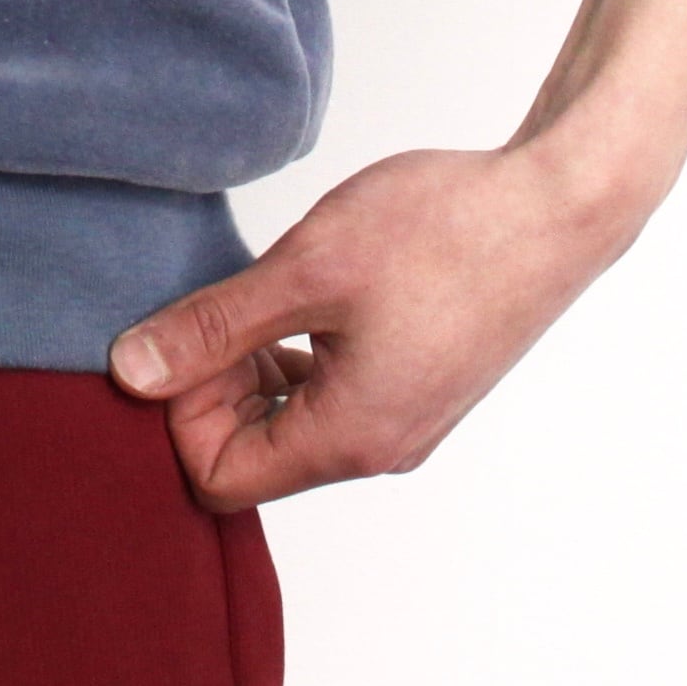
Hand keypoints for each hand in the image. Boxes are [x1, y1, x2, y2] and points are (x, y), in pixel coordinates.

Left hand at [107, 141, 646, 510]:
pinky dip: (295, 356)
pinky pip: (330, 398)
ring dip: (252, 368)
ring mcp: (405, 420)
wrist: (557, 206)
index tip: (190, 335)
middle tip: (219, 305)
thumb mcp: (307, 270)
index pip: (217, 479)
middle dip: (212, 390)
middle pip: (251, 459)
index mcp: (349, 438)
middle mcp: (380, 449)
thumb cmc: (443, 231)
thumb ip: (213, 327)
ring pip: (289, 425)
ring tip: (263, 293)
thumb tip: (130, 372)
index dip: (181, 413)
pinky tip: (304, 294)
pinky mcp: (420, 385)